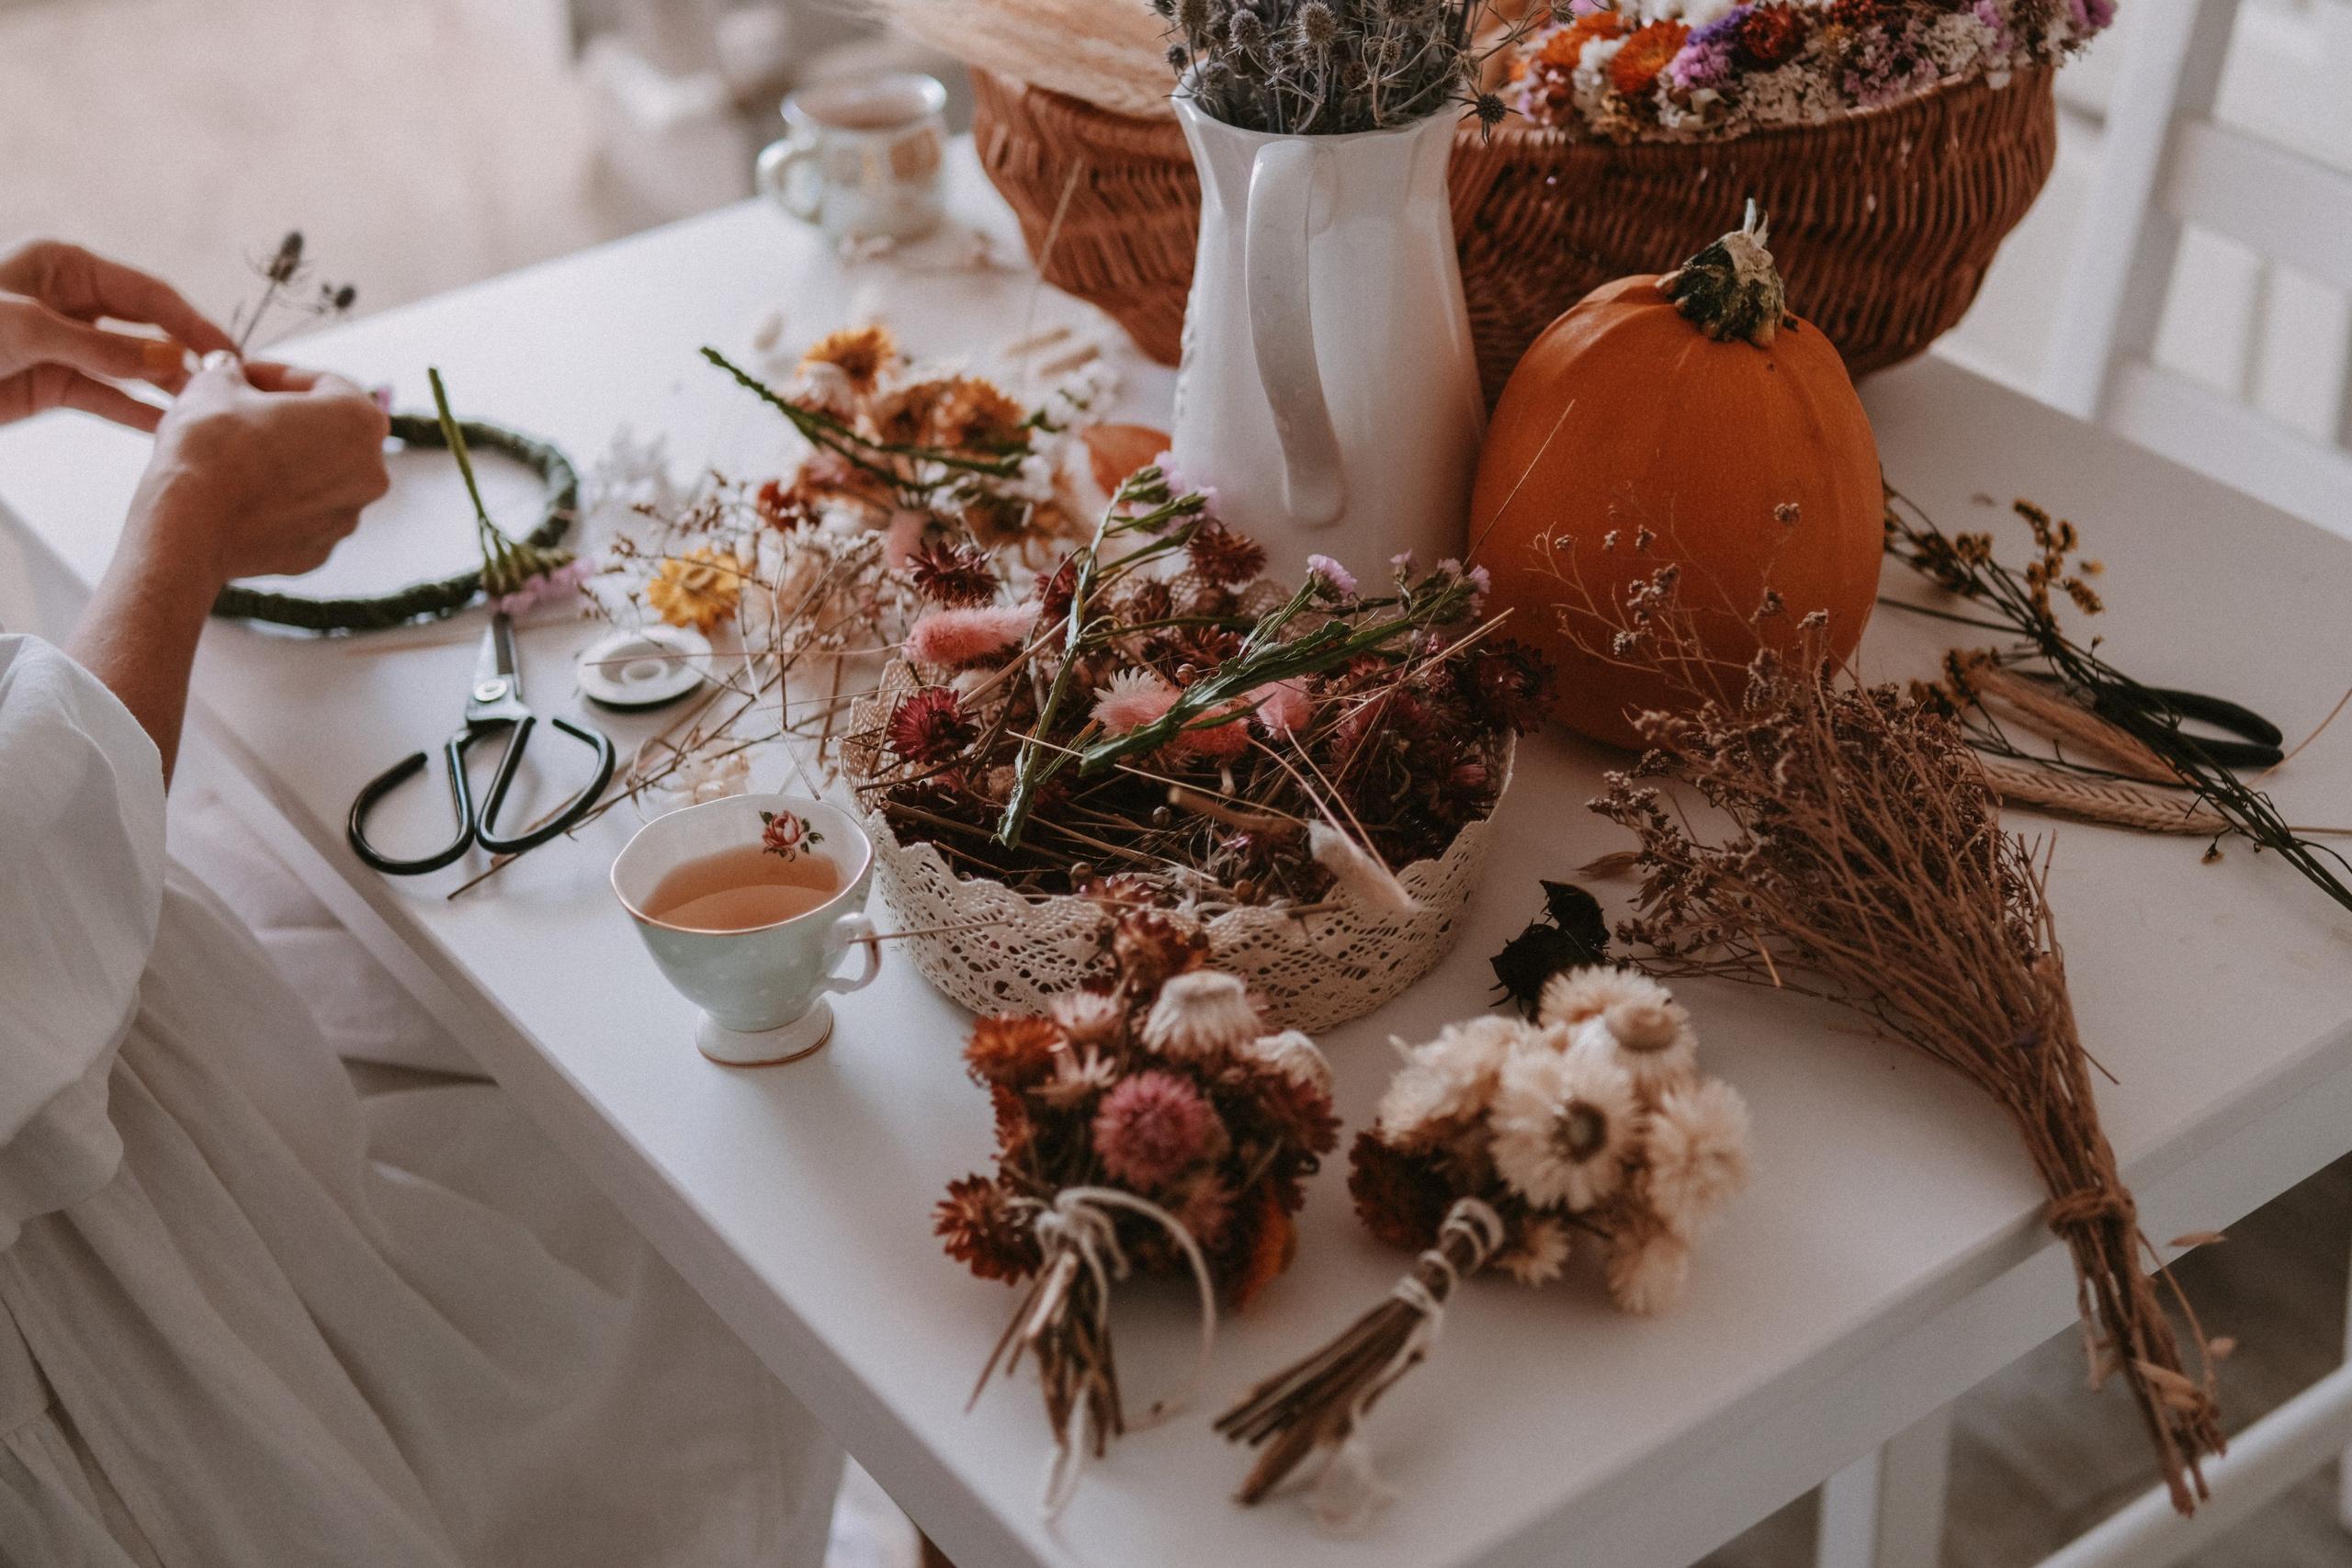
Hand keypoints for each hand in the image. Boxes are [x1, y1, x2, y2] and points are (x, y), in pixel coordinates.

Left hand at [0, 239, 236, 430]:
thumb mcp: (26, 328)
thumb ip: (100, 347)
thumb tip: (170, 360)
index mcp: (66, 267)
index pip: (149, 293)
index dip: (192, 323)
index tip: (229, 352)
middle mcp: (71, 302)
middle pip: (148, 329)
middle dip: (188, 356)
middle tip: (226, 383)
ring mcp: (65, 345)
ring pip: (132, 367)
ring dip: (167, 388)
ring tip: (203, 408)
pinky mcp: (53, 384)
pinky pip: (106, 398)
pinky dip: (135, 413)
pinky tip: (165, 426)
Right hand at [128, 361, 389, 589]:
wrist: (188, 525)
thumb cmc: (211, 448)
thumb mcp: (216, 385)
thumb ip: (234, 374)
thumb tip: (230, 376)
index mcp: (360, 421)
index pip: (324, 383)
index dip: (277, 374)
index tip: (243, 375)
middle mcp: (370, 473)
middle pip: (328, 434)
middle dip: (286, 419)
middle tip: (240, 412)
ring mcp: (347, 517)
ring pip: (316, 478)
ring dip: (282, 462)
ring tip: (234, 455)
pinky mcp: (319, 552)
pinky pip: (299, 516)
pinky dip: (275, 503)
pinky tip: (238, 494)